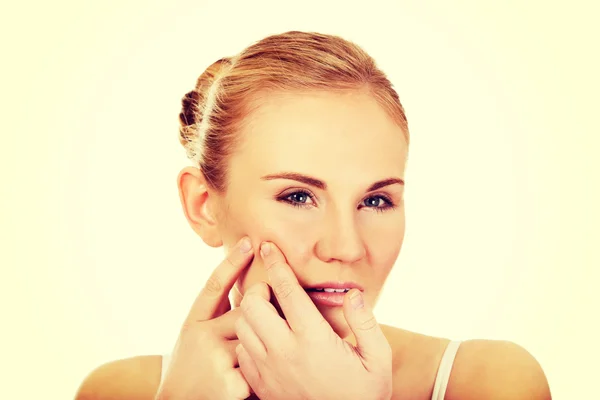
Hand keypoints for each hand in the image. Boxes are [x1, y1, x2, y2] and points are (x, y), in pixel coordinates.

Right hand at [155, 236, 254, 399]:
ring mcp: (216, 360)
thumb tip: (252, 290)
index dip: (232, 262)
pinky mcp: (231, 384)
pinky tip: (248, 379)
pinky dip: (261, 374)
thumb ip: (218, 315)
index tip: (248, 242)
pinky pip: (261, 367)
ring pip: (257, 338)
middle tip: (266, 309)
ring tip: (249, 351)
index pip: (214, 285)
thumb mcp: (197, 336)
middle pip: (245, 310)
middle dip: (262, 307)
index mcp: (194, 322)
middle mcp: (201, 337)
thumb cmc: (194, 366)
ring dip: (261, 346)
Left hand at [235, 241, 392, 399]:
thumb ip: (366, 324)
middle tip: (273, 289)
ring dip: (250, 312)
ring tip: (267, 310)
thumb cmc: (364, 396)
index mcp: (314, 340)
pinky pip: (241, 351)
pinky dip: (247, 338)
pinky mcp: (261, 385)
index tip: (268, 246)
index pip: (287, 291)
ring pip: (242, 326)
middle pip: (253, 305)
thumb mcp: (378, 360)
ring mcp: (268, 370)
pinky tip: (265, 337)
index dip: (277, 264)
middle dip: (259, 288)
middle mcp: (285, 352)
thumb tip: (352, 294)